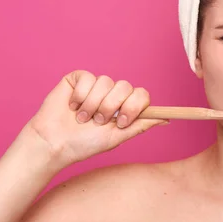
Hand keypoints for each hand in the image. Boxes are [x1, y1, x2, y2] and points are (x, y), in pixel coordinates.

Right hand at [25, 70, 167, 167]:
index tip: (121, 121)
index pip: (141, 95)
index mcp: (125, 106)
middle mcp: (113, 93)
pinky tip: (72, 106)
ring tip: (82, 118)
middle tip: (98, 121)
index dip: (134, 106)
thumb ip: (142, 125)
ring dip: (93, 104)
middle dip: (111, 107)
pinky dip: (79, 96)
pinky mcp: (78, 79)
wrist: (54, 143)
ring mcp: (96, 85)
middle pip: (125, 86)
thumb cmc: (85, 143)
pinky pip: (88, 78)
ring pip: (106, 82)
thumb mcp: (117, 137)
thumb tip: (167, 119)